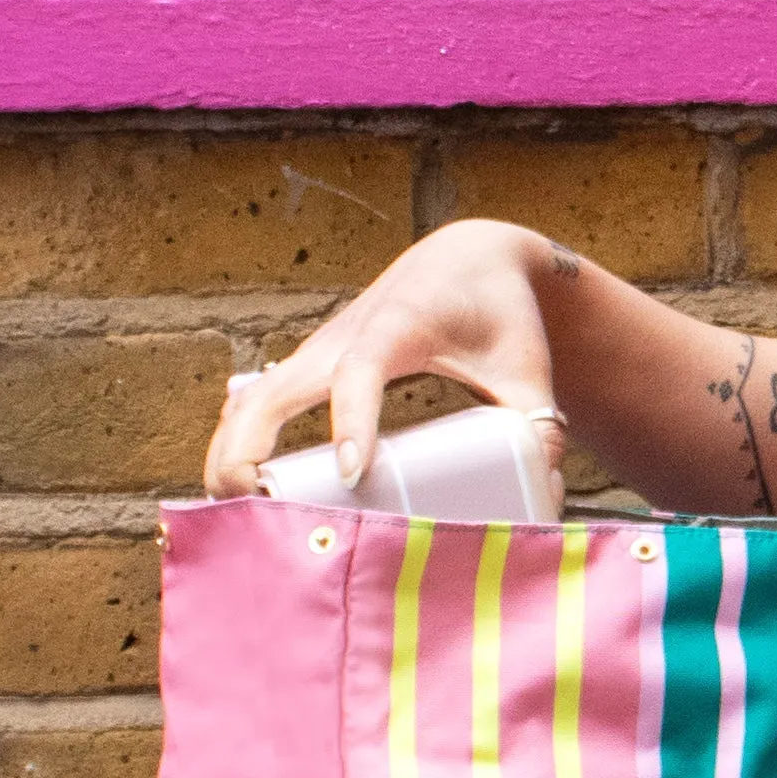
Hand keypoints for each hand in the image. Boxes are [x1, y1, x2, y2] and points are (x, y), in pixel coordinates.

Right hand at [204, 220, 569, 492]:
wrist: (465, 259)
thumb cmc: (498, 313)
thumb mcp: (528, 368)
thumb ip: (541, 427)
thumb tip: (548, 499)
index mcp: (398, 328)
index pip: (361, 374)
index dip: (352, 420)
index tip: (351, 472)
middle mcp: (342, 337)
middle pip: (272, 395)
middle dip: (251, 452)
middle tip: (255, 512)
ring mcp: (316, 353)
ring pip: (249, 404)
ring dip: (229, 456)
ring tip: (231, 518)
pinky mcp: (306, 368)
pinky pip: (252, 406)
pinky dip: (233, 446)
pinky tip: (228, 495)